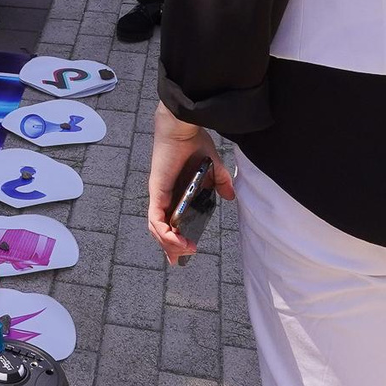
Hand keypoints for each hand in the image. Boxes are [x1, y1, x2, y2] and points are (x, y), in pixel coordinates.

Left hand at [146, 102, 233, 266]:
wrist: (185, 127)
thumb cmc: (195, 143)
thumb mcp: (214, 168)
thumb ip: (221, 183)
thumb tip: (230, 197)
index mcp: (177, 193)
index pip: (170, 222)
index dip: (174, 240)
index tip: (185, 252)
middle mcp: (165, 196)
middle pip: (161, 230)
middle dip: (170, 248)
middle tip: (183, 257)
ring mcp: (159, 195)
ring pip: (156, 228)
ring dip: (169, 244)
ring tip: (184, 250)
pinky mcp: (157, 191)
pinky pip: (155, 218)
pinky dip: (163, 232)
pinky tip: (175, 240)